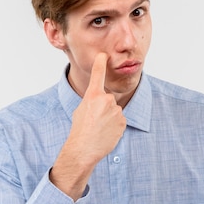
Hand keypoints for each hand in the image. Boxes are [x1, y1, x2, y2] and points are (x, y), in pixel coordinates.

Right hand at [50, 53, 126, 199]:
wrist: (84, 148)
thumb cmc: (80, 130)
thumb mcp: (81, 110)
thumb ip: (92, 101)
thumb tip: (100, 101)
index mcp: (92, 96)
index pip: (98, 75)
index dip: (101, 63)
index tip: (103, 54)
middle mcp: (106, 100)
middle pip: (108, 100)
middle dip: (104, 109)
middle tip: (94, 121)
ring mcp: (116, 111)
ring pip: (115, 112)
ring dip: (109, 119)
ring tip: (99, 129)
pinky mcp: (123, 122)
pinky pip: (120, 121)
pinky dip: (114, 127)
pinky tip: (106, 133)